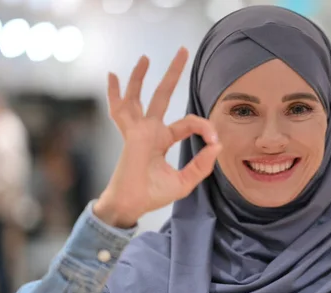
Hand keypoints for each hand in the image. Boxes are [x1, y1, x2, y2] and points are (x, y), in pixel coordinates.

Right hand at [94, 48, 221, 227]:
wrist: (133, 205)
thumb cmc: (154, 194)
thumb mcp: (186, 181)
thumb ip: (202, 165)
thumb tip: (217, 145)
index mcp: (163, 139)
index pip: (188, 123)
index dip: (205, 128)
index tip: (215, 141)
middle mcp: (151, 130)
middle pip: (163, 95)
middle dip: (173, 73)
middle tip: (183, 50)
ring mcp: (139, 130)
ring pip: (139, 97)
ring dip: (141, 77)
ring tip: (146, 57)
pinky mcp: (132, 134)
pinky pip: (121, 111)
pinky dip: (115, 93)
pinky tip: (113, 76)